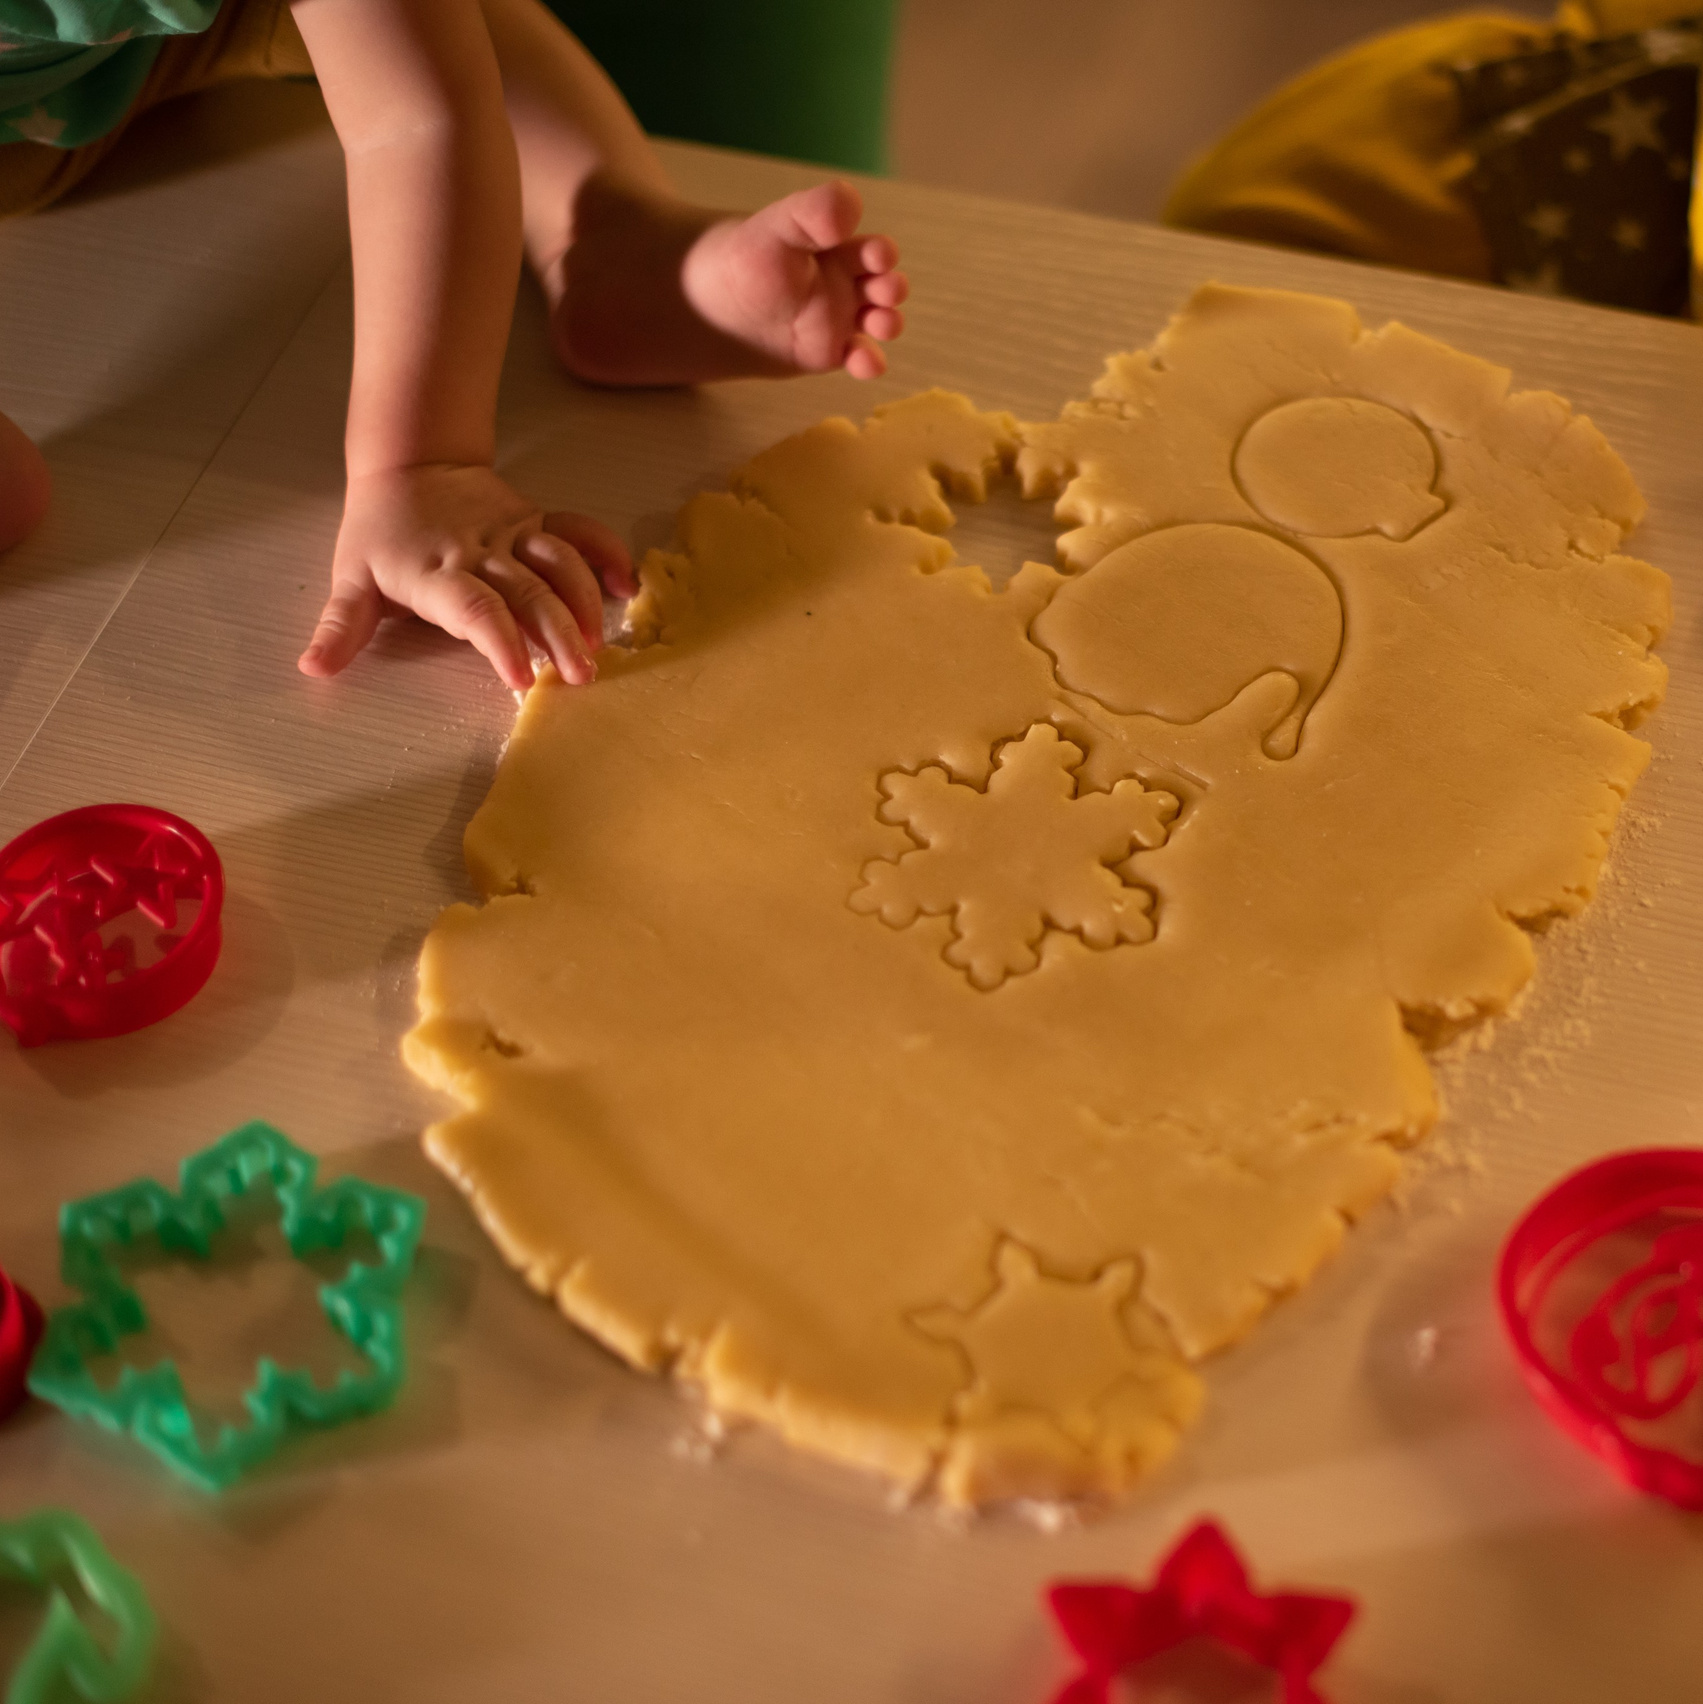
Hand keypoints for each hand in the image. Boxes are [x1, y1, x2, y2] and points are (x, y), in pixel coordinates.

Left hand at [298, 463, 636, 688]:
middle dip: (558, 635)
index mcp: (436, 574)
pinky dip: (606, 554)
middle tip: (579, 676)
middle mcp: (481, 554)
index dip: (499, 641)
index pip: (474, 609)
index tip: (520, 678)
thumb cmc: (381, 532)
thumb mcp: (351, 579)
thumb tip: (313, 667)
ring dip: (584, 603)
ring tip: (599, 643)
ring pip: (560, 563)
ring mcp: (515, 535)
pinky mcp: (537, 522)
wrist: (409, 464)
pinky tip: (625, 585)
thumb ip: (341, 628)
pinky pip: (579, 532)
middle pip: (528, 593)